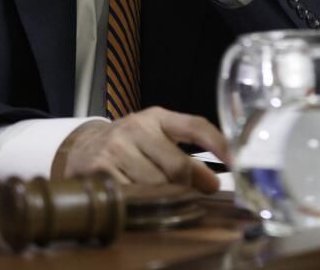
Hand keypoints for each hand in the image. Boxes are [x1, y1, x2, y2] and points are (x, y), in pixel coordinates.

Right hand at [53, 107, 229, 193]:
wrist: (81, 148)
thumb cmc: (128, 145)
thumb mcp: (156, 142)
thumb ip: (186, 158)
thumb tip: (212, 184)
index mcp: (157, 117)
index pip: (196, 126)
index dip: (219, 144)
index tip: (238, 162)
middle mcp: (136, 126)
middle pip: (178, 166)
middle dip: (184, 186)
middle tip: (180, 193)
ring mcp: (116, 146)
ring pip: (156, 185)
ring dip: (161, 197)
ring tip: (152, 194)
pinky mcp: (99, 167)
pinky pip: (132, 195)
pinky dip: (138, 203)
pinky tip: (134, 198)